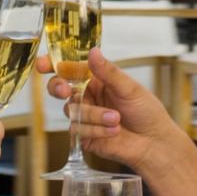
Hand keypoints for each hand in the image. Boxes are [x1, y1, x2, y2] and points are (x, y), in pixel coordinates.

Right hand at [45, 48, 183, 170]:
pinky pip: (78, 130)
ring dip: (94, 115)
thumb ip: (108, 72)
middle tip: (67, 91)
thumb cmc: (147, 112)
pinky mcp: (84, 136)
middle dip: (60, 88)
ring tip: (116, 119)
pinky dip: (96, 130)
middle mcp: (87, 96)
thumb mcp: (129, 88)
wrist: (153, 144)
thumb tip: (93, 51)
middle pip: (59, 88)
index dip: (52, 65)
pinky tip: (113, 131)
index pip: (70, 68)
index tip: (43, 65)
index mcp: (97, 79)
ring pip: (72, 110)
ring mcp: (84, 116)